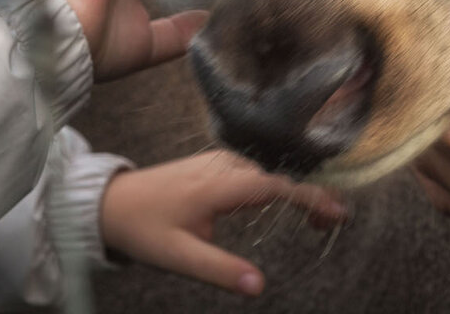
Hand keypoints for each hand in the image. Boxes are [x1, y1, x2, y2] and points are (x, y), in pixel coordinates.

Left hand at [101, 151, 345, 296]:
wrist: (109, 202)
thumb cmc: (143, 229)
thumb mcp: (180, 257)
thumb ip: (220, 270)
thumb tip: (258, 287)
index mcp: (219, 186)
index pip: (276, 187)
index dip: (311, 198)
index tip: (340, 213)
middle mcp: (223, 166)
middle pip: (277, 179)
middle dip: (309, 198)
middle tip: (332, 226)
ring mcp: (217, 161)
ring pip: (266, 174)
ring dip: (292, 193)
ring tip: (316, 218)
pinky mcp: (212, 164)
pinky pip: (253, 172)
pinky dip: (274, 187)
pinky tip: (279, 205)